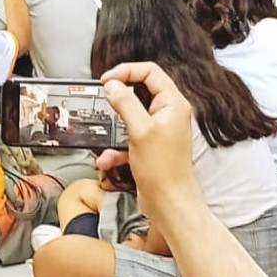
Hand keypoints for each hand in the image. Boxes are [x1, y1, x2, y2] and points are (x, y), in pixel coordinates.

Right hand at [99, 62, 194, 219]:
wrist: (169, 205)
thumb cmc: (163, 171)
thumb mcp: (140, 130)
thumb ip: (125, 103)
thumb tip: (113, 85)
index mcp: (172, 104)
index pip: (149, 72)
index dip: (126, 71)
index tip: (107, 80)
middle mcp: (168, 114)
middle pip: (140, 91)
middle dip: (119, 97)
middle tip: (103, 98)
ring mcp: (160, 130)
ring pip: (132, 116)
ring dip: (115, 125)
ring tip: (104, 131)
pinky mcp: (151, 146)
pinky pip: (129, 138)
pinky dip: (116, 147)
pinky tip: (108, 158)